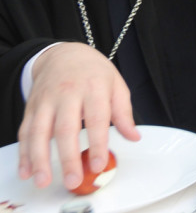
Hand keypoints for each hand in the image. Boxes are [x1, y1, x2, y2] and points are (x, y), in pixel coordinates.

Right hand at [17, 43, 138, 190]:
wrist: (65, 54)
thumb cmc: (94, 72)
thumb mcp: (116, 85)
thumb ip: (123, 112)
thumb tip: (134, 136)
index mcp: (94, 87)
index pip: (97, 118)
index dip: (98, 143)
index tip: (99, 165)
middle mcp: (68, 93)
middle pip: (66, 128)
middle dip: (68, 157)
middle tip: (72, 180)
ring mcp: (46, 101)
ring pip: (39, 132)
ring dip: (39, 159)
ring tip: (43, 180)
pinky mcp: (31, 108)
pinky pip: (25, 132)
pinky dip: (24, 153)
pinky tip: (27, 170)